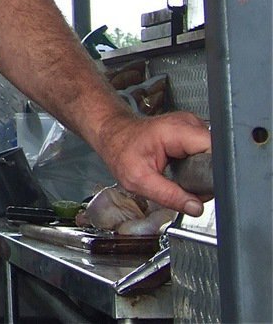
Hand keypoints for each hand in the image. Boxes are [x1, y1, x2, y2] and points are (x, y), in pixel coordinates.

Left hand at [94, 110, 211, 215]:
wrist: (114, 134)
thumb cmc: (120, 150)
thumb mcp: (138, 179)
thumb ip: (168, 195)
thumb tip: (195, 208)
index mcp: (177, 130)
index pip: (215, 150)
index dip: (212, 172)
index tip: (198, 184)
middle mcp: (189, 123)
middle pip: (217, 155)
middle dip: (205, 175)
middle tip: (185, 183)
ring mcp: (193, 126)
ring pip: (214, 156)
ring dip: (201, 171)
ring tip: (181, 174)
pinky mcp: (193, 132)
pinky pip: (206, 153)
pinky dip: (198, 165)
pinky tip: (183, 168)